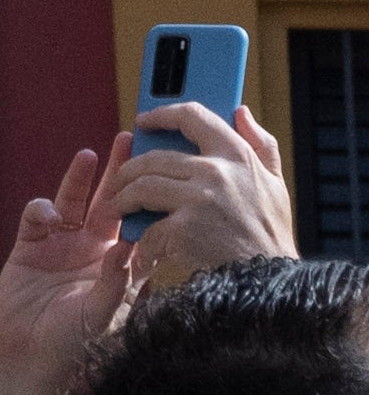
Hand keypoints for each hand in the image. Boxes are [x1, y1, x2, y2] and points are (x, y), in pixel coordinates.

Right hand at [0, 148, 131, 394]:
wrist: (26, 364)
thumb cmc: (73, 350)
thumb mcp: (103, 318)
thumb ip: (115, 283)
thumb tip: (128, 248)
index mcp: (118, 270)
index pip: (138, 226)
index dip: (149, 198)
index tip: (164, 171)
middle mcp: (93, 253)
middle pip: (110, 204)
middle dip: (122, 173)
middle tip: (134, 138)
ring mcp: (61, 247)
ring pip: (73, 202)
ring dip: (80, 178)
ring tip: (91, 155)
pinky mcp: (30, 246)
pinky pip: (37, 215)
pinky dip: (42, 208)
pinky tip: (47, 215)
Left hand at [121, 96, 298, 294]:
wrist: (272, 283)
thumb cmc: (272, 235)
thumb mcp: (277, 185)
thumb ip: (261, 144)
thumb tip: (241, 111)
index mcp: (236, 155)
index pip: (192, 116)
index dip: (162, 113)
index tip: (144, 121)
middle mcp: (215, 171)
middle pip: (155, 157)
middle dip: (130, 168)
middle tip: (120, 178)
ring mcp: (198, 199)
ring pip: (143, 186)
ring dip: (124, 197)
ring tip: (118, 206)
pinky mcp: (185, 229)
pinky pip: (150, 228)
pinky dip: (142, 241)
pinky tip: (140, 248)